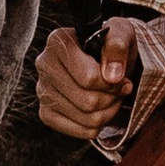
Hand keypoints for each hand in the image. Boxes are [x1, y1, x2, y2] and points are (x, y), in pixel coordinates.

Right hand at [36, 18, 136, 141]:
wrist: (103, 59)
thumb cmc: (111, 45)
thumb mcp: (121, 33)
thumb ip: (118, 46)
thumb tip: (112, 76)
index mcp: (58, 41)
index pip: (89, 78)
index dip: (113, 83)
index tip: (122, 78)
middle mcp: (44, 65)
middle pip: (88, 101)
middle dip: (112, 98)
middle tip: (120, 89)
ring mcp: (42, 91)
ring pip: (87, 119)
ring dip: (109, 111)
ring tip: (112, 97)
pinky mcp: (46, 113)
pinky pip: (81, 131)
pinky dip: (98, 125)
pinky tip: (100, 110)